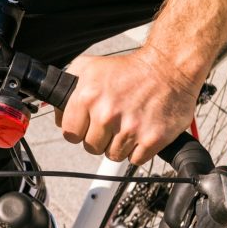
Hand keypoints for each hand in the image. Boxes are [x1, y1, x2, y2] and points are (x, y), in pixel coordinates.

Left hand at [57, 46, 202, 164]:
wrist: (168, 68)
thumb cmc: (129, 69)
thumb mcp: (89, 67)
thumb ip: (68, 90)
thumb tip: (58, 115)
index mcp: (88, 96)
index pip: (70, 135)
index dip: (79, 130)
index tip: (89, 123)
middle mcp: (107, 114)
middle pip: (91, 148)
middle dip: (100, 137)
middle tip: (114, 120)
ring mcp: (130, 128)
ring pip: (113, 155)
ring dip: (120, 144)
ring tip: (129, 123)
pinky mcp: (151, 139)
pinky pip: (135, 159)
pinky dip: (138, 150)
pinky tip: (142, 131)